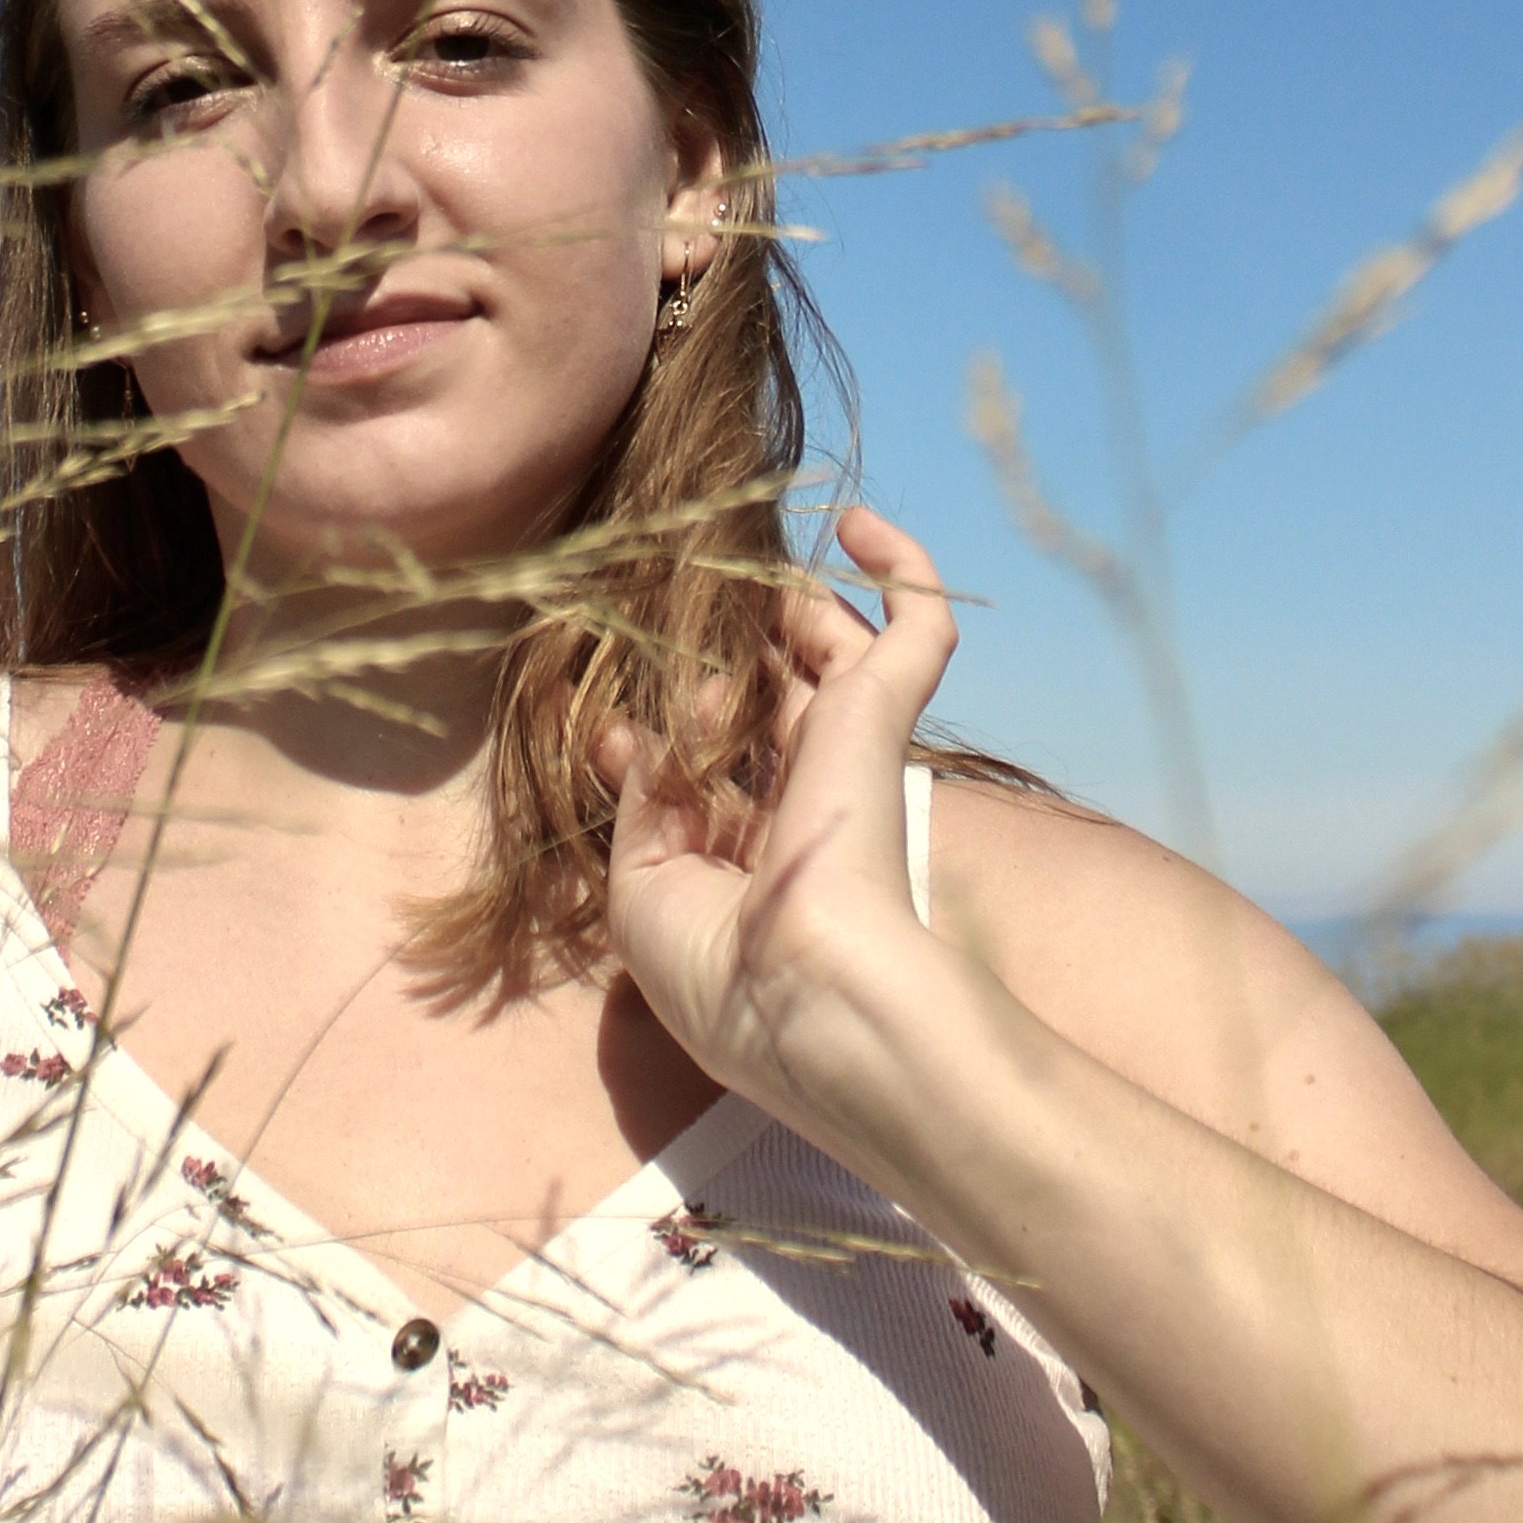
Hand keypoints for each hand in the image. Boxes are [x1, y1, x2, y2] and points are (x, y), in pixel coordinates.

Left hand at [600, 502, 953, 1134]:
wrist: (810, 997)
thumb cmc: (722, 973)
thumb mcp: (644, 896)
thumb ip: (641, 805)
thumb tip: (636, 734)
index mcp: (753, 858)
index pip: (711, 764)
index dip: (660, 731)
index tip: (608, 721)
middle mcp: (805, 800)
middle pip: (765, 693)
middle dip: (722, 651)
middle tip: (676, 605)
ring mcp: (848, 751)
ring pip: (827, 647)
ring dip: (785, 604)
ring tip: (740, 563)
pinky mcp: (884, 715)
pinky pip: (915, 625)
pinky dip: (901, 568)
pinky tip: (859, 524)